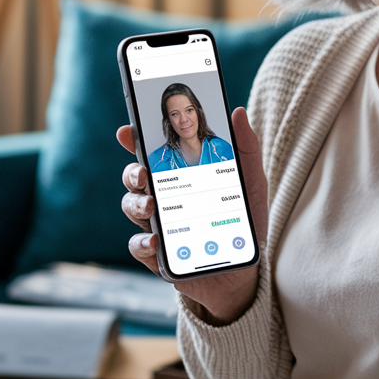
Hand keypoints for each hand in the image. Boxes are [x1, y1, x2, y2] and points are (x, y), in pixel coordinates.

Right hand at [116, 107, 269, 324]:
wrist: (248, 267)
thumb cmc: (246, 219)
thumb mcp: (251, 181)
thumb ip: (246, 148)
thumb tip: (238, 111)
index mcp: (180, 178)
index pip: (151, 154)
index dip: (134, 141)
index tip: (127, 131)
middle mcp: (164, 199)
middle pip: (134, 179)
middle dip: (132, 173)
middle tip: (143, 173)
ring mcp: (159, 226)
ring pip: (132, 208)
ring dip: (136, 204)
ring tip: (152, 205)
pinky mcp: (159, 255)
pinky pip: (140, 246)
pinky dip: (142, 242)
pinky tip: (155, 240)